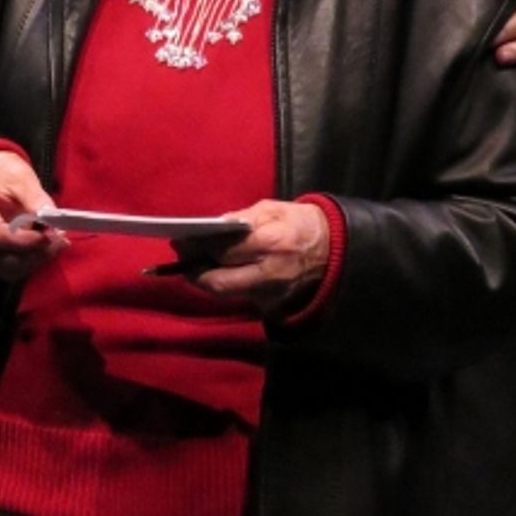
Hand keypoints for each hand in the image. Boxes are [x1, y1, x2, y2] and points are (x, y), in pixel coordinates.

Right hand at [0, 151, 66, 279]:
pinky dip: (24, 264)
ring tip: (53, 244)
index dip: (25, 241)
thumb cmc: (2, 172)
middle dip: (34, 253)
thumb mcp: (21, 176)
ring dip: (32, 261)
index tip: (50, 235)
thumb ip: (36, 199)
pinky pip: (1, 270)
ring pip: (2, 268)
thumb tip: (53, 222)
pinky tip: (39, 250)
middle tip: (59, 241)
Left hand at [174, 200, 329, 315]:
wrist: (335, 250)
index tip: (181, 241)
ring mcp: (272, 294)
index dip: (198, 248)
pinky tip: (220, 273)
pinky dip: (229, 285)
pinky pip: (243, 297)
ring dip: (208, 281)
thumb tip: (213, 228)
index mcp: (270, 242)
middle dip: (195, 273)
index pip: (223, 252)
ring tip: (196, 265)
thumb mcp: (273, 209)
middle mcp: (269, 273)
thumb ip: (242, 219)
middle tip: (182, 260)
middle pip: (220, 283)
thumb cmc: (301, 222)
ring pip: (228, 294)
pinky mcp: (274, 306)